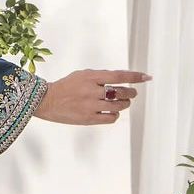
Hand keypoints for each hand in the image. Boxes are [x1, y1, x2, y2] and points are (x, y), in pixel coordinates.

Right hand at [33, 69, 151, 125]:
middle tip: (133, 93)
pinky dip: (115, 114)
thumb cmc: (65, 86)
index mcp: (91, 77)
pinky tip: (112, 112)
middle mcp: (92, 91)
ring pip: (118, 106)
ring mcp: (91, 106)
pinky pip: (111, 118)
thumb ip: (100, 76)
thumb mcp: (81, 75)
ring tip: (124, 102)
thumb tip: (119, 79)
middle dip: (131, 92)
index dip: (135, 76)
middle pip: (121, 92)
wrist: (47, 101)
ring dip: (125, 103)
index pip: (119, 76)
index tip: (146, 77)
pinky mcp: (89, 119)